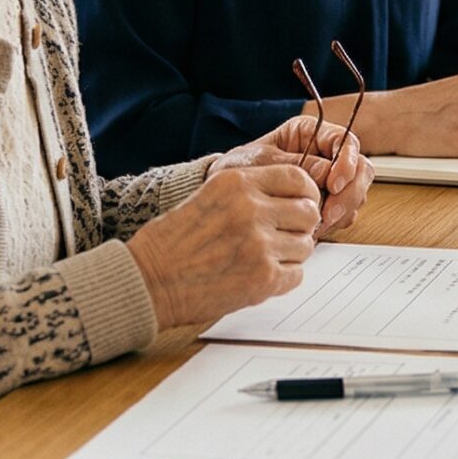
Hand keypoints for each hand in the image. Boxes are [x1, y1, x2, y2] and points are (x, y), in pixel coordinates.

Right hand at [127, 164, 322, 328]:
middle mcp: (251, 209)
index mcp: (237, 182)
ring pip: (305, 245)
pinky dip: (284, 278)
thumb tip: (296, 197)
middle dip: (301, 225)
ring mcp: (260, 244)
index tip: (302, 204)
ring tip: (264, 258)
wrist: (148, 281)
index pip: (298, 177)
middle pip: (309, 211)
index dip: (305, 193)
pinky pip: (297, 274)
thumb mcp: (209, 195)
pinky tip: (259, 276)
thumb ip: (250, 192)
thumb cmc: (172, 241)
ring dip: (291, 253)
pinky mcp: (263, 278)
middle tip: (285, 236)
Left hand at [217, 116, 371, 235]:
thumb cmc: (236, 171)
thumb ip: (292, 165)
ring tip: (315, 225)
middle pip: (361, 168)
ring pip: (358, 192)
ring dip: (343, 210)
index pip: (345, 140)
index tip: (333, 184)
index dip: (347, 162)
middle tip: (329, 214)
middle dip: (349, 193)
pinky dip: (336, 222)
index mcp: (310, 133)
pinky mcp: (328, 202)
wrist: (223, 198)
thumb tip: (326, 173)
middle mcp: (325, 154)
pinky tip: (315, 229)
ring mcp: (330, 180)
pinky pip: (347, 212)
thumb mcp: (258, 162)